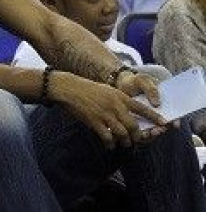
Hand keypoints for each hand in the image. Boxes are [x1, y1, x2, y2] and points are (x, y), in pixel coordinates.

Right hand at [49, 72, 167, 148]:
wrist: (69, 88)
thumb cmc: (87, 89)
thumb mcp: (106, 90)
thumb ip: (118, 101)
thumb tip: (128, 113)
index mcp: (119, 96)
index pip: (142, 108)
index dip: (154, 117)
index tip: (164, 124)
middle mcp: (115, 106)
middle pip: (133, 125)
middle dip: (138, 135)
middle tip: (137, 140)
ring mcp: (105, 114)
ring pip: (122, 133)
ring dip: (125, 141)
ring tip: (124, 144)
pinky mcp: (94, 121)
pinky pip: (107, 137)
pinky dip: (111, 143)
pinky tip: (110, 145)